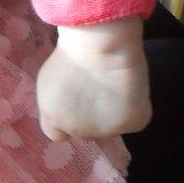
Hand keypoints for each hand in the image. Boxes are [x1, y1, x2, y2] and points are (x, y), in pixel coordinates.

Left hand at [35, 19, 150, 140]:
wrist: (100, 47)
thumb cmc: (73, 53)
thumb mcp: (49, 80)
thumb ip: (57, 103)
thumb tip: (68, 106)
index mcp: (54, 118)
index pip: (58, 134)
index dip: (67, 120)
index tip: (75, 105)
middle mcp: (78, 131)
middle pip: (86, 132)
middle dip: (90, 118)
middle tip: (98, 93)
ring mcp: (106, 131)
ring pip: (110, 129)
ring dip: (111, 116)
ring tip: (114, 88)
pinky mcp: (131, 124)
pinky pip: (134, 120)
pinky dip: (134, 108)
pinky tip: (130, 90)